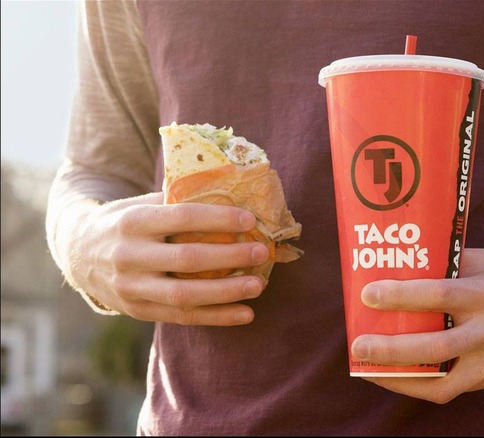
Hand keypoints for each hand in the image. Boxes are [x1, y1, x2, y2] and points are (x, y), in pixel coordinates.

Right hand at [59, 192, 269, 325]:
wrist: (76, 252)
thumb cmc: (123, 222)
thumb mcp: (139, 203)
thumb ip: (175, 201)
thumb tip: (230, 193)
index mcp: (132, 222)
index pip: (182, 218)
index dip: (218, 218)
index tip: (250, 219)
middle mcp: (129, 256)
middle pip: (187, 260)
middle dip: (229, 257)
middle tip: (261, 252)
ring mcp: (132, 287)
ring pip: (185, 295)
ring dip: (227, 293)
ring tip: (258, 285)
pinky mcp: (138, 311)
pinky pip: (182, 317)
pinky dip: (217, 317)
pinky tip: (245, 314)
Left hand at [350, 247, 483, 403]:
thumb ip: (448, 263)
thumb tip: (404, 263)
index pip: (439, 296)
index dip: (400, 296)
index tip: (368, 294)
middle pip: (434, 349)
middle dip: (389, 351)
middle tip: (358, 346)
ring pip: (442, 384)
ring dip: (401, 381)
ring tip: (371, 370)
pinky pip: (455, 387)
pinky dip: (425, 384)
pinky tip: (401, 375)